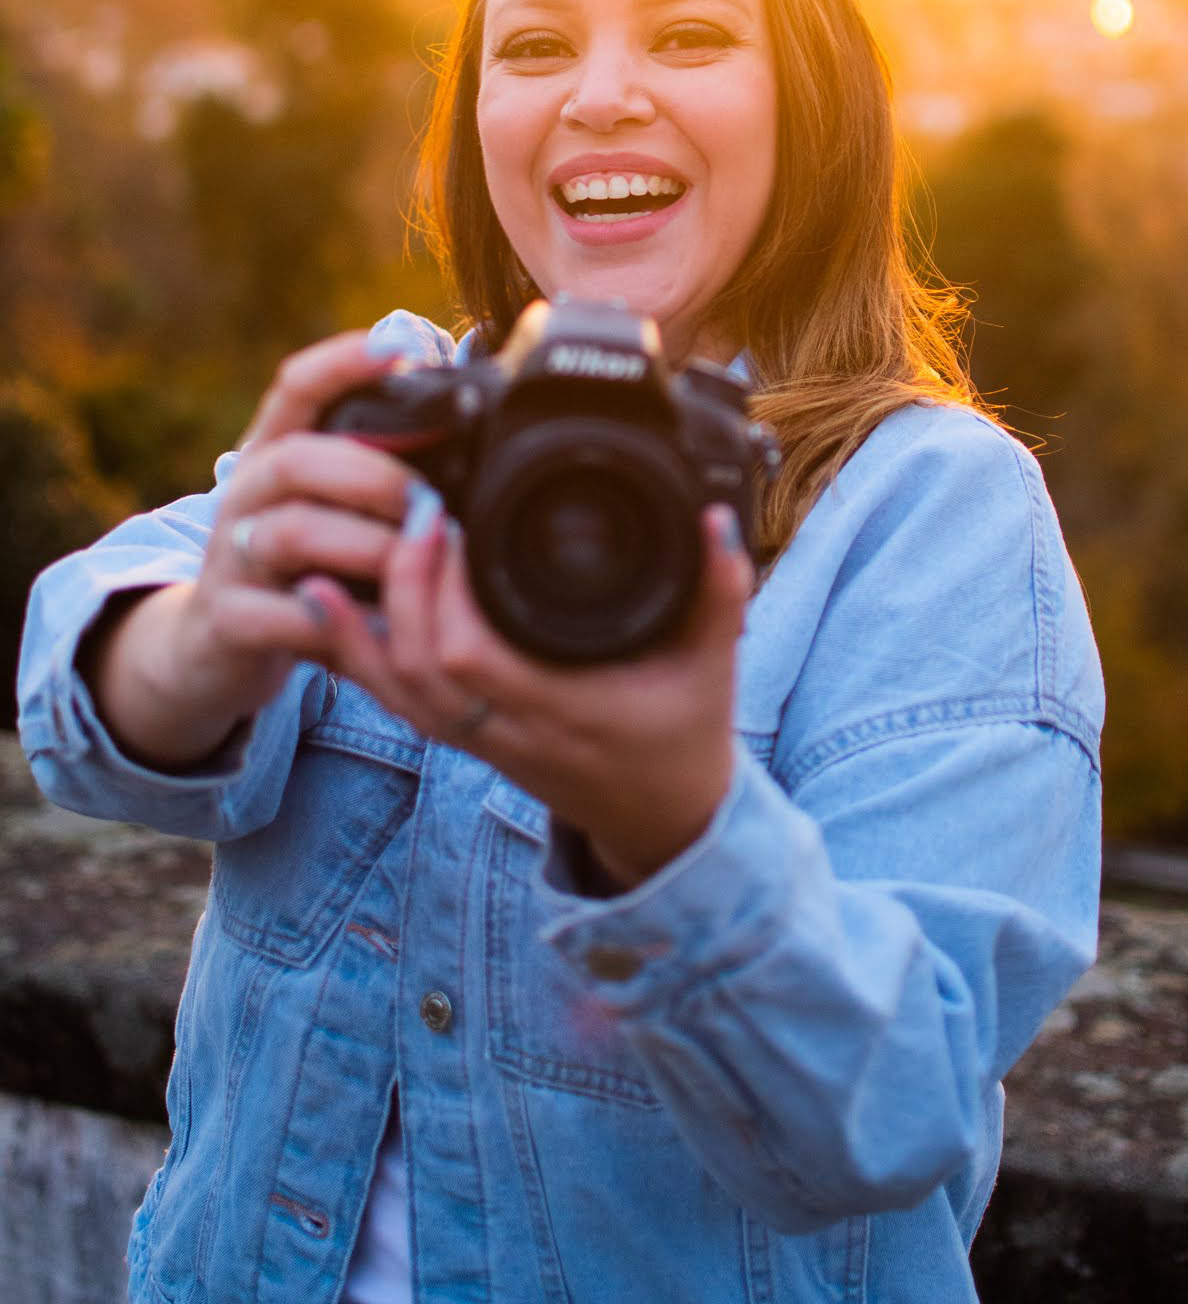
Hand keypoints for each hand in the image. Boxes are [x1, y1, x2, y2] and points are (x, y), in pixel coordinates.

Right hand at [171, 332, 417, 723]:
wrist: (215, 647)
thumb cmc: (302, 564)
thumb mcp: (329, 507)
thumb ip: (376, 464)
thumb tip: (465, 413)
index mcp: (274, 452)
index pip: (296, 388)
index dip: (341, 363)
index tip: (399, 347)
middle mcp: (245, 494)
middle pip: (295, 459)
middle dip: (370, 472)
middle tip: (427, 497)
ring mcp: (229, 557)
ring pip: (288, 533)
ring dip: (362, 544)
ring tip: (412, 560)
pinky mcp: (227, 620)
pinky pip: (276, 615)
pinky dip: (329, 620)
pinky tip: (374, 627)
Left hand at [298, 500, 754, 885]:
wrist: (663, 819)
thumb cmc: (685, 735)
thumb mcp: (713, 664)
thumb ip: (717, 589)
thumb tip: (718, 518)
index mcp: (564, 709)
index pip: (474, 656)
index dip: (446, 591)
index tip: (453, 519)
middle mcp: (509, 729)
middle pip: (419, 665)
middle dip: (402, 585)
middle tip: (414, 511)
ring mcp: (479, 738)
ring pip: (394, 689)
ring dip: (357, 622)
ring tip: (335, 551)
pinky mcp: (463, 736)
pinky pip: (393, 699)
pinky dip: (353, 653)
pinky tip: (324, 604)